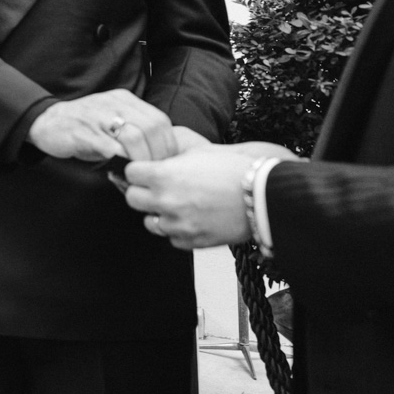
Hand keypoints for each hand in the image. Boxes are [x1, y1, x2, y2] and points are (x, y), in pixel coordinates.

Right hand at [26, 89, 173, 161]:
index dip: (168, 145)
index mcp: (125, 100)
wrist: (46, 121)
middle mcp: (114, 104)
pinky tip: (119, 171)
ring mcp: (98, 117)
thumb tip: (160, 157)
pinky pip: (110, 148)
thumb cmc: (85, 127)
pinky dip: (119, 162)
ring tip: (138, 173)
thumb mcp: (112, 120)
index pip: (160, 120)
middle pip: (151, 128)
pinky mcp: (84, 132)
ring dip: (140, 160)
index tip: (166, 163)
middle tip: (154, 172)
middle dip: (157, 155)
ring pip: (134, 138)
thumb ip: (135, 130)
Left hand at [123, 143, 296, 248]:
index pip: (129, 173)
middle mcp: (166, 201)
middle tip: (156, 188)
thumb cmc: (235, 169)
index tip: (144, 171)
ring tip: (178, 205)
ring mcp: (178, 224)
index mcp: (163, 176)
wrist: (264, 194)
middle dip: (142, 192)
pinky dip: (177, 230)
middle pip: (132, 199)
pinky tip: (192, 219)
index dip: (137, 170)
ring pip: (149, 222)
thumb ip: (169, 158)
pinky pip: (171, 238)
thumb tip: (151, 161)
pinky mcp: (192, 241)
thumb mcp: (198, 152)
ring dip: (158, 214)